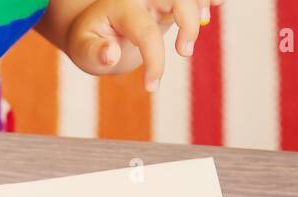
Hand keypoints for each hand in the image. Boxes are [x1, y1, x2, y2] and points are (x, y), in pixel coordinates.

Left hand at [51, 0, 222, 91]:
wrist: (96, 23)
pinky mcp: (170, 3)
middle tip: (184, 53)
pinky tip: (215, 4)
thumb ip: (93, 52)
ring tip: (204, 22)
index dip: (154, 61)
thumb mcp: (82, 47)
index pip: (146, 32)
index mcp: (124, 7)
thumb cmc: (89, 39)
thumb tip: (109, 55)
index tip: (151, 87)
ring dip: (202, 5)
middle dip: (189, 23)